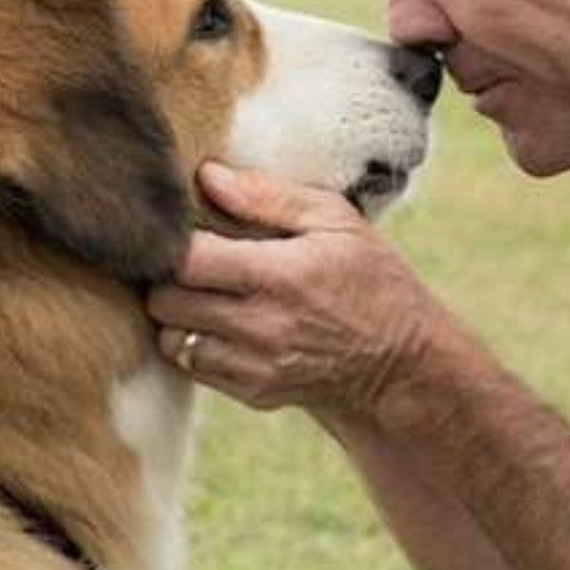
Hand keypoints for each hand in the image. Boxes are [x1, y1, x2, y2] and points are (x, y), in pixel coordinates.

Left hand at [147, 162, 446, 415]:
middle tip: (192, 259)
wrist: (403, 364)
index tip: (187, 228)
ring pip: (170, 337)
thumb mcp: (338, 221)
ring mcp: (255, 365)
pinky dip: (196, 343)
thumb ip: (269, 196)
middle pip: (165, 299)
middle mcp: (261, 325)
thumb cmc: (372, 279)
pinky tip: (225, 323)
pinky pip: (193, 366)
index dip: (173, 239)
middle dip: (169, 275)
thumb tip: (208, 177)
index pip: (185, 258)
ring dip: (178, 314)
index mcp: (280, 273)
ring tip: (207, 293)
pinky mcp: (252, 392)